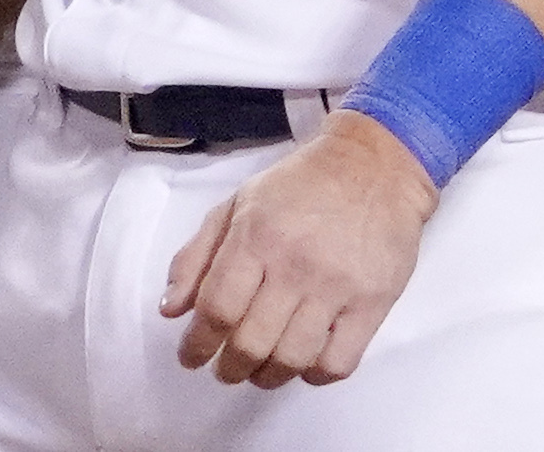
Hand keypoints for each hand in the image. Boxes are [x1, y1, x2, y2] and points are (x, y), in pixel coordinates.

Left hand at [160, 110, 438, 387]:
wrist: (372, 166)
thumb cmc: (299, 186)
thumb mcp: (236, 205)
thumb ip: (197, 256)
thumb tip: (170, 309)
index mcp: (255, 236)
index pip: (217, 307)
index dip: (198, 343)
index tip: (191, 357)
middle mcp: (294, 265)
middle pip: (252, 341)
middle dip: (230, 367)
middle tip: (225, 371)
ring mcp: (337, 287)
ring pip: (293, 357)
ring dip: (268, 377)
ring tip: (259, 374)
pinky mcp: (373, 303)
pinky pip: (339, 362)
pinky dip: (315, 376)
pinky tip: (304, 366)